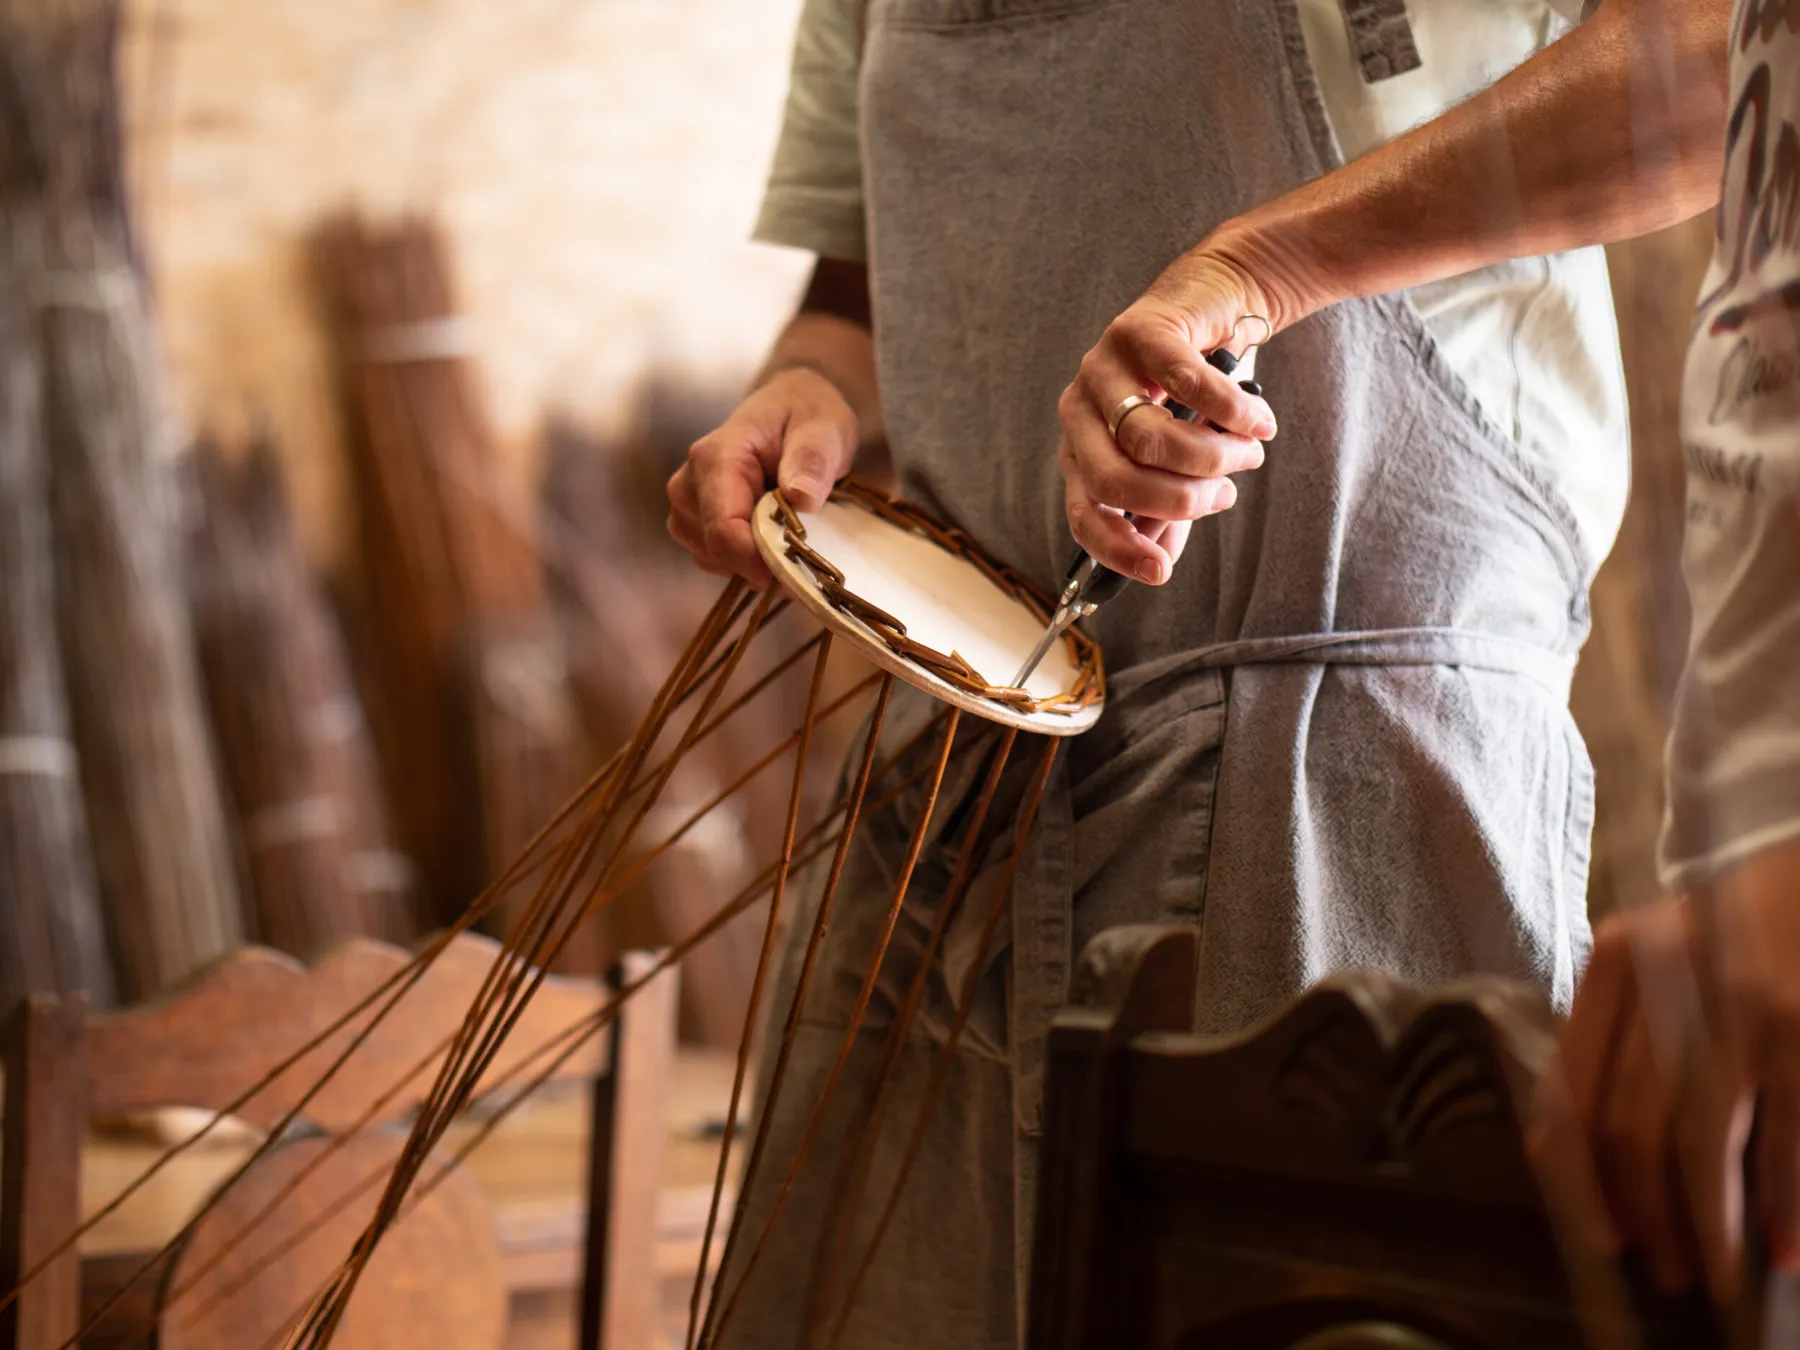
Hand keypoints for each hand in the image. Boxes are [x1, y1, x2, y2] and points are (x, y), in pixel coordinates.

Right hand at [666, 366, 858, 586]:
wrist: (789, 410)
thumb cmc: (804, 417)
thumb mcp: (822, 428)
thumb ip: (811, 460)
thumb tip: (802, 497)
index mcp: (714, 458)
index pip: (724, 529)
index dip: (760, 560)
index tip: (801, 570)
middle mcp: (687, 486)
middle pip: (719, 551)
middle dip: (765, 562)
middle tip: (809, 546)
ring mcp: (685, 510)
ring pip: (719, 562)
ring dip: (758, 561)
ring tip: (790, 529)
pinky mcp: (693, 528)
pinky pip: (720, 562)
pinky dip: (750, 561)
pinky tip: (773, 534)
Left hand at [1057, 248, 1280, 584]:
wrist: (1215, 303)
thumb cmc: (1192, 391)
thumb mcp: (1175, 458)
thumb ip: (1164, 510)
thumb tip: (1159, 564)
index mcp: (1080, 450)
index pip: (1083, 512)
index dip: (1119, 547)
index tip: (1161, 571)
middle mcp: (1079, 411)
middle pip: (1115, 481)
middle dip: (1181, 500)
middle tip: (1225, 494)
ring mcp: (1102, 368)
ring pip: (1149, 439)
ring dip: (1212, 457)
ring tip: (1249, 452)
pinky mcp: (1138, 331)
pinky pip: (1186, 386)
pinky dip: (1232, 411)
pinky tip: (1259, 420)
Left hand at [1530, 837, 1799, 1305]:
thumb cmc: (1746, 924)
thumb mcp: (1667, 954)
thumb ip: (1620, 1031)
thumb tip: (1568, 1148)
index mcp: (1621, 960)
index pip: (1574, 1084)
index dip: (1580, 1171)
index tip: (1597, 1231)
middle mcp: (1670, 980)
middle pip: (1630, 1125)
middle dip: (1642, 1213)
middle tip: (1659, 1267)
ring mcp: (1743, 1008)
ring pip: (1699, 1142)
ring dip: (1704, 1226)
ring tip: (1710, 1274)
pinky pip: (1785, 1141)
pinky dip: (1781, 1205)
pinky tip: (1783, 1249)